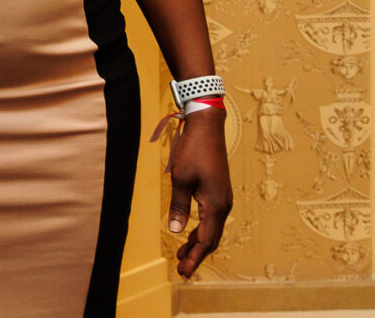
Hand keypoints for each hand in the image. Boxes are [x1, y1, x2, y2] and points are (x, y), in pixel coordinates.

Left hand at [167, 109, 231, 277]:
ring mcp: (223, 198)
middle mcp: (223, 205)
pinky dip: (201, 229)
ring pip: (212, 228)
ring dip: (198, 242)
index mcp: (216, 205)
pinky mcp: (219, 192)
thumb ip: (179, 206)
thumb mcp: (181, 179)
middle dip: (196, 254)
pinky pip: (211, 218)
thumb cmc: (192, 152)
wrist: (207, 128)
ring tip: (182, 254)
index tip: (183, 271)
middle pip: (211, 238)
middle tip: (181, 268)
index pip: (206, 240)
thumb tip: (176, 232)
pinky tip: (191, 232)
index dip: (194, 257)